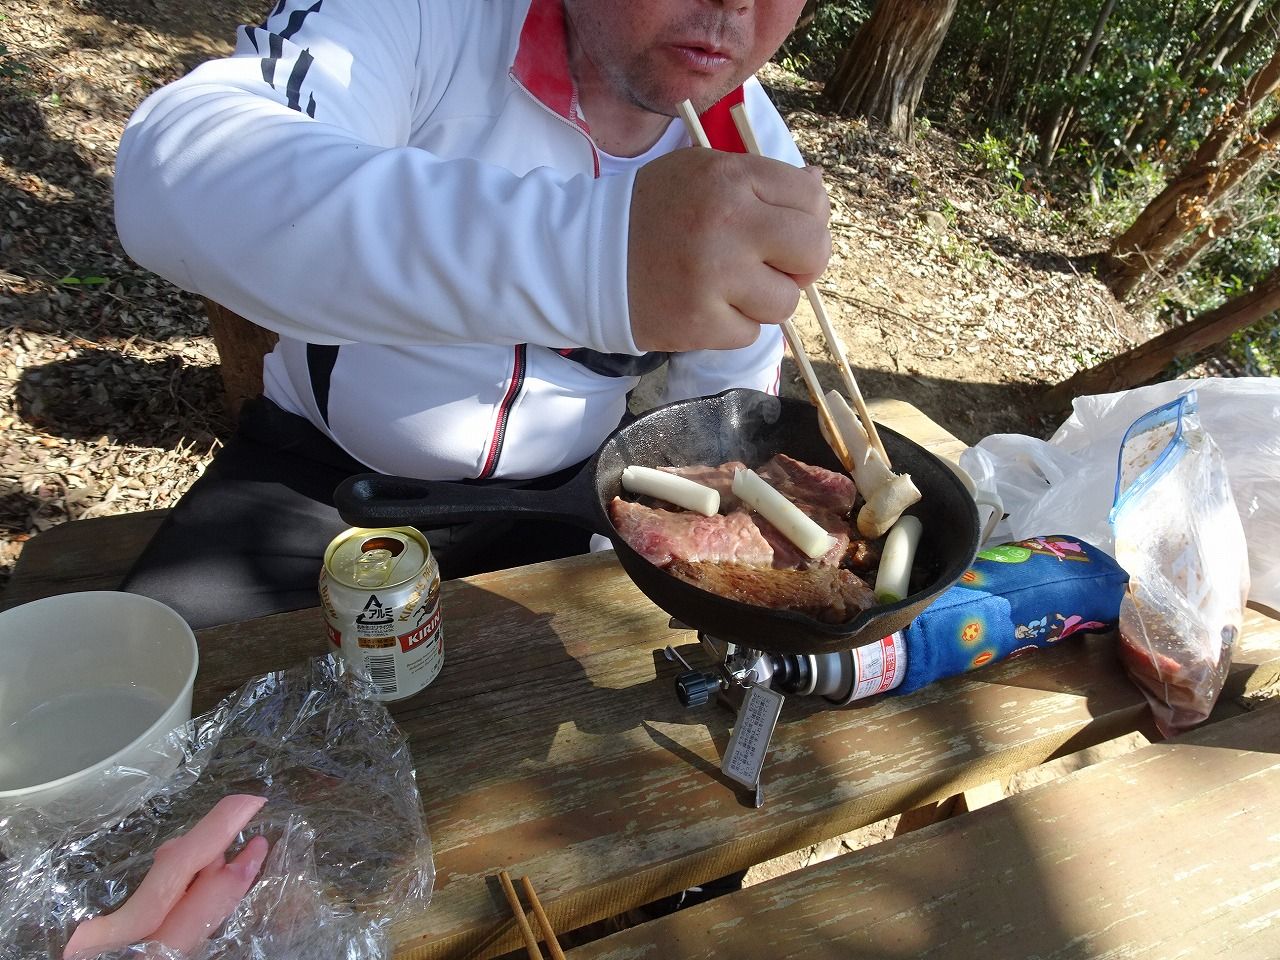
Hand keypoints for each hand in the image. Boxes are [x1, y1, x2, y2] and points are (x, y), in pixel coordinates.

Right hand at [627, 148, 830, 351]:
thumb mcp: (704, 172)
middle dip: (801, 263)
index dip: (806, 219)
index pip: (810, 199)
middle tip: (773, 266)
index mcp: (732, 179)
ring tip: (731, 288)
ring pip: (785, 302)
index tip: (783, 231)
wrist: (588, 257)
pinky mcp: (701, 323)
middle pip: (813, 251)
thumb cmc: (654, 211)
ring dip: (765, 300)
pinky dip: (734, 326)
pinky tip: (706, 307)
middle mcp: (729, 224)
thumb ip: (763, 179)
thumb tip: (819, 188)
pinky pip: (751, 334)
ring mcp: (715, 278)